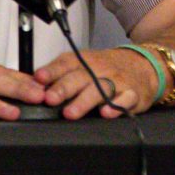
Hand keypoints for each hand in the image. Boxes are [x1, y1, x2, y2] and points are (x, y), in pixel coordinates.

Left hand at [38, 46, 160, 118]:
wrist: (142, 65)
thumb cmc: (106, 69)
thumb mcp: (83, 64)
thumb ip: (59, 73)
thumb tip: (32, 84)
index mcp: (84, 61)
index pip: (66, 63)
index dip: (51, 71)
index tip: (38, 79)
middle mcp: (99, 70)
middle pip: (80, 78)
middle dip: (63, 88)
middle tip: (49, 99)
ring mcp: (117, 81)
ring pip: (100, 90)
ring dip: (83, 101)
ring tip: (70, 113)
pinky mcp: (132, 94)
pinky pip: (125, 99)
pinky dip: (116, 106)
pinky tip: (106, 113)